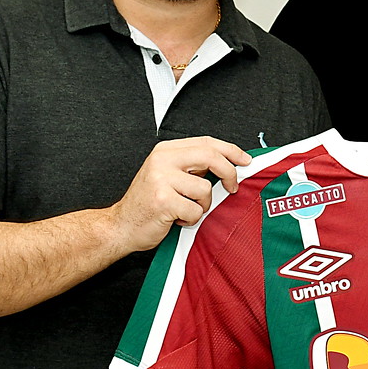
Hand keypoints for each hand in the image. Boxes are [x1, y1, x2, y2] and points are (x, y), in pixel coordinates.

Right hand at [109, 136, 252, 253]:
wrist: (121, 226)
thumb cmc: (148, 204)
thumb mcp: (167, 175)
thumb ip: (191, 167)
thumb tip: (227, 163)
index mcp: (165, 150)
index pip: (206, 142)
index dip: (230, 150)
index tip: (245, 160)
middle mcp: (162, 160)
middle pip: (210, 157)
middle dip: (229, 173)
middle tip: (233, 188)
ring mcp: (161, 179)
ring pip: (205, 190)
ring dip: (202, 206)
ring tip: (185, 209)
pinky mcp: (163, 201)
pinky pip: (195, 211)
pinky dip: (190, 220)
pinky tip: (175, 219)